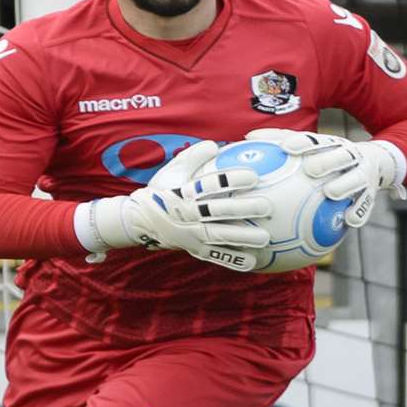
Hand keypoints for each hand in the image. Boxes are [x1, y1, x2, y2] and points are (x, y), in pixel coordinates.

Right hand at [84, 140, 272, 271]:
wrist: (140, 221)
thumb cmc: (163, 191)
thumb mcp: (173, 170)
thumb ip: (195, 156)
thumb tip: (217, 144)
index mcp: (184, 193)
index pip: (210, 185)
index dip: (230, 180)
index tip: (253, 176)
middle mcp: (188, 215)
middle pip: (217, 211)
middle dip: (242, 209)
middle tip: (266, 206)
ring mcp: (191, 235)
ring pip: (219, 236)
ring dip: (242, 237)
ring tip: (265, 238)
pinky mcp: (194, 250)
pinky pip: (215, 256)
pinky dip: (232, 260)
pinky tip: (252, 261)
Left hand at [244, 127, 406, 228]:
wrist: (377, 162)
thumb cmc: (331, 157)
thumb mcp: (313, 147)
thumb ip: (282, 143)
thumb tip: (247, 139)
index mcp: (331, 144)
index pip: (315, 140)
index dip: (302, 142)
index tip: (286, 148)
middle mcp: (349, 156)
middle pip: (340, 155)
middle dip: (327, 160)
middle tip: (311, 169)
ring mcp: (362, 174)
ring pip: (355, 178)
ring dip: (344, 185)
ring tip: (331, 193)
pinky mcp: (371, 193)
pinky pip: (365, 205)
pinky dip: (359, 212)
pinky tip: (349, 222)